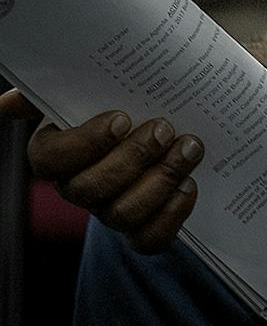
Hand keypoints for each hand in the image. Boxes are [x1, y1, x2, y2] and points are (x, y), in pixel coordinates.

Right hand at [0, 91, 202, 252]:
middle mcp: (78, 187)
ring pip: (122, 214)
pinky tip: (190, 185)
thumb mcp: (90, 86)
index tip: (122, 118)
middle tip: (165, 128)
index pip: (49, 159)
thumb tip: (6, 105)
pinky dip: (171, 215)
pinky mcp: (142, 228)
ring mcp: (110, 210)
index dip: (85, 143)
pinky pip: (149, 239)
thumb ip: (57, 86)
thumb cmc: (123, 101)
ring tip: (189, 148)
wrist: (167, 123)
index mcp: (57, 152)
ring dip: (160, 181)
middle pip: (90, 189)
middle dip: (133, 158)